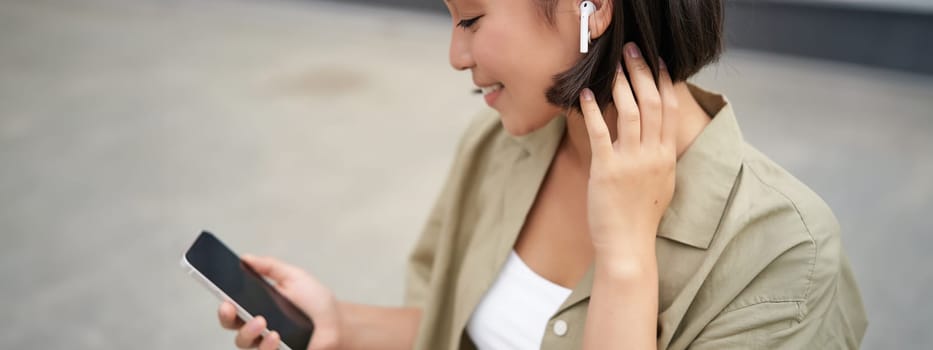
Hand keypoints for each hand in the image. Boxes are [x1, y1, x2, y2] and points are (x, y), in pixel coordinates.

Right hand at [217, 255, 340, 349]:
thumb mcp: (293, 277)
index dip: (224, 308)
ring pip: (247, 344)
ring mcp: (269, 345)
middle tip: (233, 309)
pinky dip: (268, 347)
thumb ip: (270, 267)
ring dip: (249, 333)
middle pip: (234, 330)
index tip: (224, 300)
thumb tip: (246, 258)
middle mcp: (259, 330)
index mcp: (257, 309)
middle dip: (229, 320)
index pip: (232, 311)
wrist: (337, 320)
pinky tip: (276, 337)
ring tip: (262, 322)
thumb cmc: (315, 300)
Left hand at [578, 43, 677, 261]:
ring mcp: (631, 161)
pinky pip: (600, 133)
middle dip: (642, 72)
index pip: (670, 109)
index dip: (664, 81)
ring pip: (631, 112)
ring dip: (621, 84)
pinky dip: (592, 111)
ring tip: (613, 66)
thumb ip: (659, 156)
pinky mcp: (607, 169)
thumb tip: (655, 134)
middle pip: (653, 102)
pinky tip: (585, 95)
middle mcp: (653, 155)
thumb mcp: (661, 182)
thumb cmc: (640, 217)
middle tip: (632, 51)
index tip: (657, 61)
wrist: (628, 245)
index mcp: (667, 156)